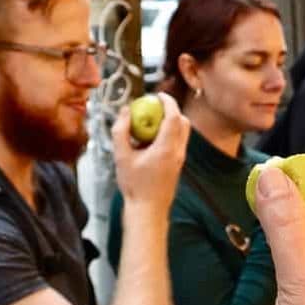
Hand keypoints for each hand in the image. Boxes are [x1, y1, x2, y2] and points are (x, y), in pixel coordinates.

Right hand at [112, 92, 190, 211]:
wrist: (148, 209)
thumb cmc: (134, 185)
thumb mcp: (121, 156)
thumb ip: (121, 131)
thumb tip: (125, 111)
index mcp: (167, 148)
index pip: (174, 117)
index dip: (168, 101)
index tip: (158, 94)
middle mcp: (178, 152)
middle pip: (183, 122)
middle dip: (172, 110)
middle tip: (155, 106)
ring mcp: (181, 159)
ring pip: (183, 133)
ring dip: (171, 122)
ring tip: (151, 123)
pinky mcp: (179, 164)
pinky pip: (178, 142)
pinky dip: (169, 134)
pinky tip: (151, 140)